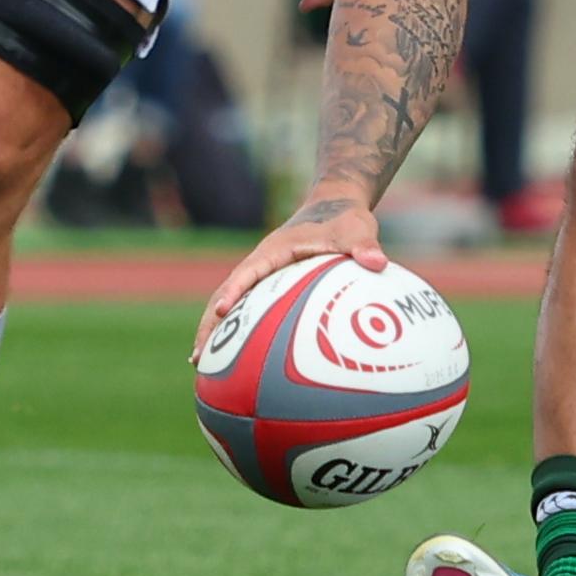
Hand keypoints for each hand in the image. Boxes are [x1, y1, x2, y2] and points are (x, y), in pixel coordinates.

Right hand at [196, 189, 387, 346]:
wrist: (335, 207)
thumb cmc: (345, 218)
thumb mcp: (357, 228)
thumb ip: (364, 245)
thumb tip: (377, 262)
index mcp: (275, 251)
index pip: (247, 273)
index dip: (233, 291)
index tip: (222, 312)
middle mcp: (261, 266)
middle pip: (225, 296)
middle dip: (208, 326)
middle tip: (198, 358)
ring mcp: (262, 278)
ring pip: (230, 306)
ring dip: (214, 333)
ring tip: (202, 369)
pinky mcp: (269, 289)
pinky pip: (249, 313)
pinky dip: (238, 334)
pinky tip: (237, 365)